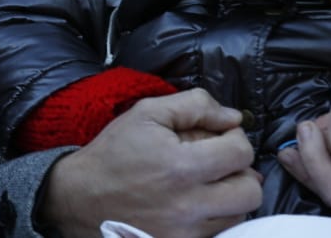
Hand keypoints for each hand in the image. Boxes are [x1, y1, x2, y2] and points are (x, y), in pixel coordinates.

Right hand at [39, 89, 263, 237]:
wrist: (80, 197)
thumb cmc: (114, 152)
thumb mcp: (148, 113)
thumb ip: (195, 105)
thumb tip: (233, 117)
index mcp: (181, 167)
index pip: (241, 153)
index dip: (235, 138)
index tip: (219, 136)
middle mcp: (189, 205)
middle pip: (250, 191)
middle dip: (241, 171)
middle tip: (220, 161)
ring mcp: (186, 233)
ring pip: (239, 215)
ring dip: (231, 195)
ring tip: (207, 181)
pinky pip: (219, 231)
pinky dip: (216, 215)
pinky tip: (197, 201)